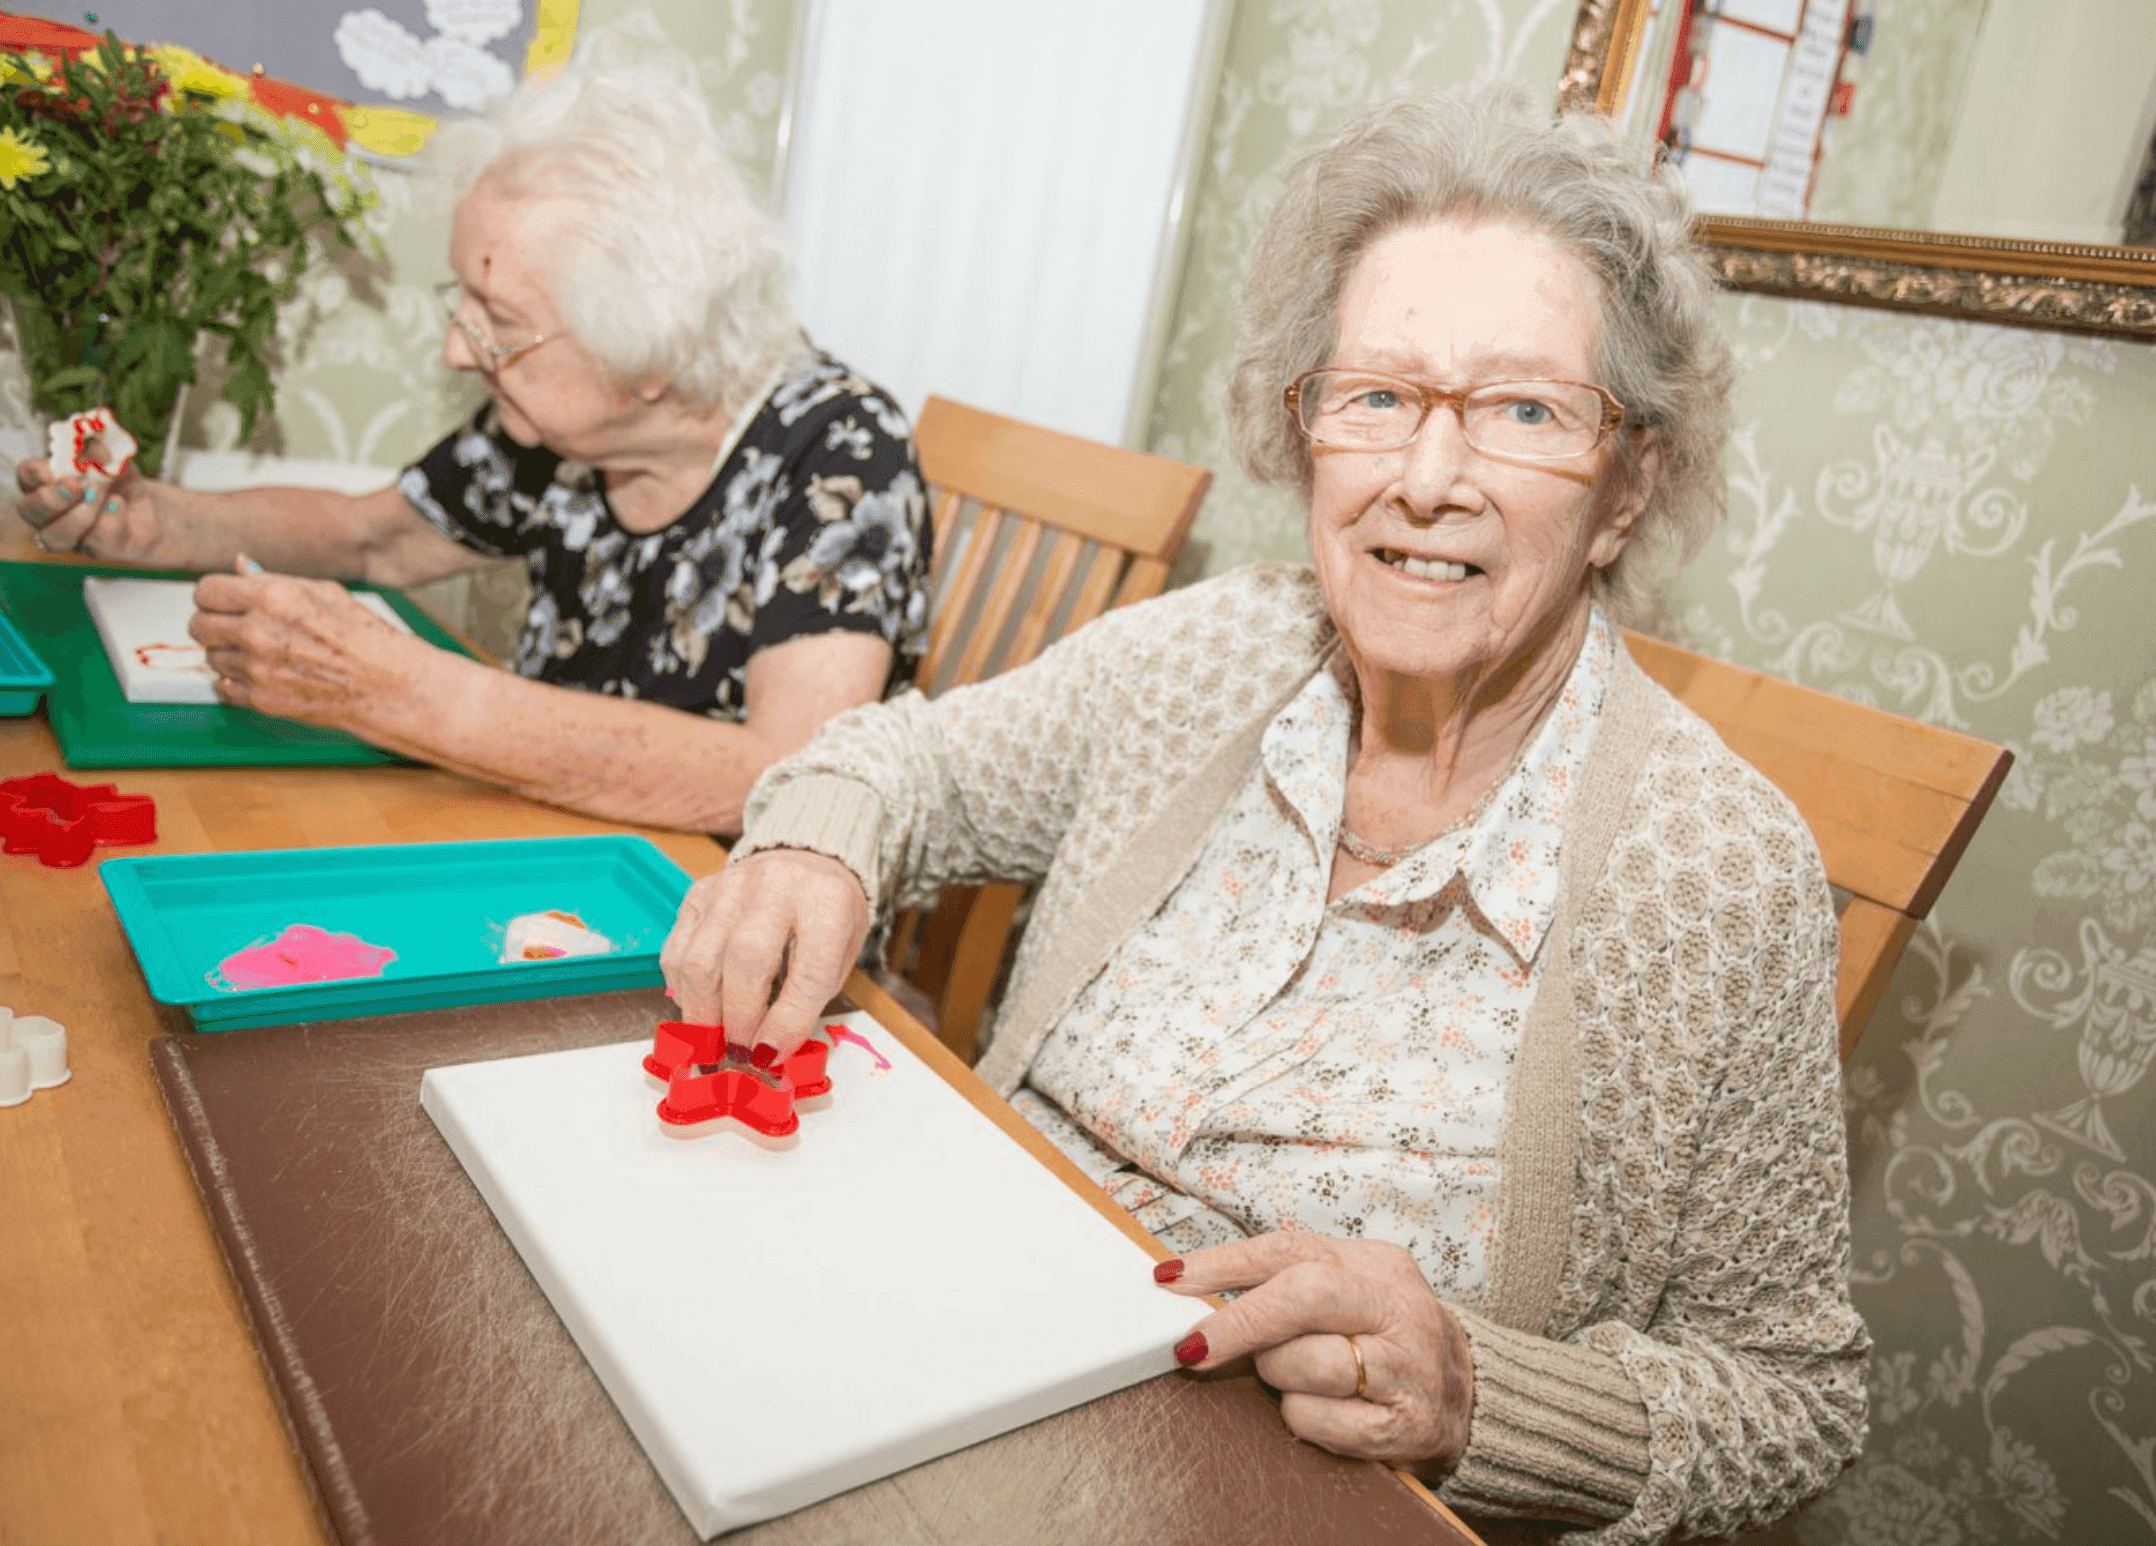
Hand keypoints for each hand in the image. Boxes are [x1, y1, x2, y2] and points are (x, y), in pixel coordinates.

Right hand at [14, 458, 167, 559]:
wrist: (153, 513)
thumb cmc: (122, 483)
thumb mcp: (114, 460)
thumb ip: (101, 452)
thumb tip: (96, 447)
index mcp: (48, 485)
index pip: (26, 477)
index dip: (34, 473)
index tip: (50, 468)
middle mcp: (53, 515)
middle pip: (30, 512)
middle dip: (50, 498)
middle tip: (75, 485)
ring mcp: (74, 537)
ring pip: (55, 537)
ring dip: (75, 516)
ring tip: (98, 495)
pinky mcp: (103, 550)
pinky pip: (98, 541)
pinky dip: (110, 519)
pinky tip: (120, 503)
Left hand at [190, 564, 423, 727]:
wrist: (385, 686)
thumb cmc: (363, 638)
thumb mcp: (323, 592)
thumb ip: (273, 579)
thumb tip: (239, 567)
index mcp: (272, 597)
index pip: (206, 590)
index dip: (214, 595)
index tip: (222, 601)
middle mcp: (258, 632)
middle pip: (198, 625)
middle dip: (213, 623)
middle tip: (235, 626)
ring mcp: (257, 668)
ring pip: (210, 657)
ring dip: (228, 653)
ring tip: (261, 652)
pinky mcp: (260, 698)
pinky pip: (225, 686)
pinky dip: (239, 680)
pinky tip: (265, 672)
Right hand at [661, 848, 869, 1059]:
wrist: (805, 863)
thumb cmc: (825, 920)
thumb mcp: (839, 956)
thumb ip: (807, 1000)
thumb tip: (765, 1053)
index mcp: (826, 902)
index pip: (808, 972)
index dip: (787, 1023)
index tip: (769, 1056)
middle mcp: (777, 885)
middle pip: (745, 960)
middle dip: (738, 1018)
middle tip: (737, 1052)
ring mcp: (732, 885)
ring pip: (700, 959)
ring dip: (701, 1013)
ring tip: (710, 1041)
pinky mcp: (698, 893)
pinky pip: (677, 951)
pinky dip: (682, 989)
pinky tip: (697, 1005)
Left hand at [1157, 1232, 1475, 1475]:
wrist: (1471, 1399)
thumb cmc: (1391, 1342)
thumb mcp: (1355, 1292)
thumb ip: (1291, 1282)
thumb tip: (1198, 1287)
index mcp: (1377, 1265)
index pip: (1290, 1249)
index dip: (1223, 1264)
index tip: (1171, 1279)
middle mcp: (1398, 1309)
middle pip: (1303, 1296)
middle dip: (1238, 1322)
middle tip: (1192, 1344)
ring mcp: (1407, 1367)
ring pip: (1304, 1364)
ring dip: (1278, 1376)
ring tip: (1295, 1377)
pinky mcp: (1405, 1425)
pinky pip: (1318, 1420)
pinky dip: (1303, 1418)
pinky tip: (1322, 1410)